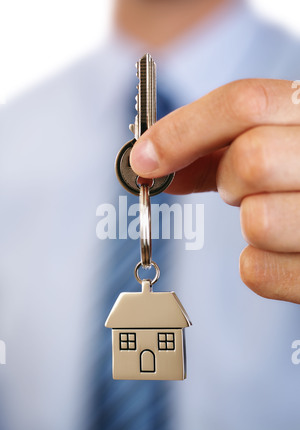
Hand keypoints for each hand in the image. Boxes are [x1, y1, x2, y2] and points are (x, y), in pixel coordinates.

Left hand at [130, 79, 299, 303]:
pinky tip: (284, 251)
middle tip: (242, 188)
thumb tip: (148, 161)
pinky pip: (258, 271)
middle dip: (228, 180)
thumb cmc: (298, 177)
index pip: (244, 102)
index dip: (182, 131)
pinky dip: (258, 265)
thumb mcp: (269, 144)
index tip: (144, 160)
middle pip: (248, 161)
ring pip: (256, 221)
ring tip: (276, 215)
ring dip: (250, 223)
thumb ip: (213, 149)